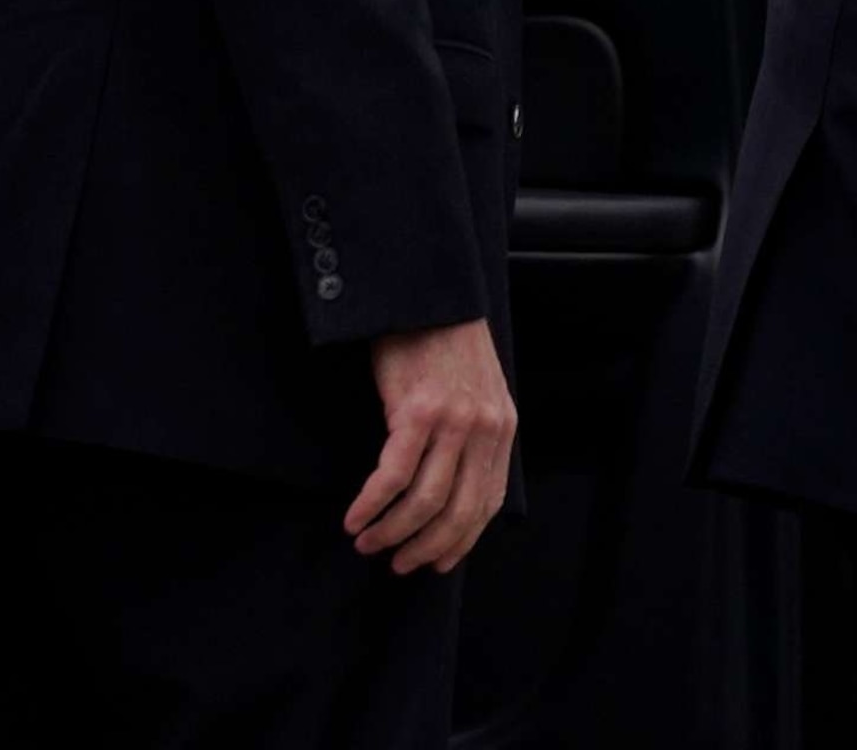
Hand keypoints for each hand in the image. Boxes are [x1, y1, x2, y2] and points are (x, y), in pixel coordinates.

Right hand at [346, 318, 517, 574]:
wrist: (426, 292)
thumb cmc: (442, 340)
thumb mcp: (476, 388)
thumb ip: (473, 433)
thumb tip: (452, 485)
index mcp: (502, 427)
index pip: (487, 504)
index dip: (460, 541)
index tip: (435, 563)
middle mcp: (484, 429)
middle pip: (457, 512)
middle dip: (426, 547)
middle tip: (397, 564)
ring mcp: (453, 421)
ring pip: (424, 501)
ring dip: (393, 532)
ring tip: (368, 542)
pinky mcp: (417, 412)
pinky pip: (392, 476)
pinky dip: (371, 504)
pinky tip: (355, 517)